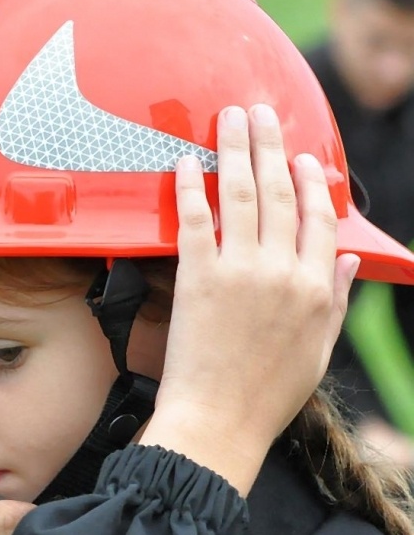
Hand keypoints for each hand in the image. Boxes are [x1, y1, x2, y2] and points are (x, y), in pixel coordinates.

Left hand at [142, 104, 355, 493]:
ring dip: (236, 150)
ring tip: (229, 119)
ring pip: (242, 196)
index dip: (310, 181)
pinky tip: (187, 163)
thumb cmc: (266, 395)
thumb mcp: (319, 349)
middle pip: (280, 193)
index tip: (302, 156)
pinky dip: (191, 188)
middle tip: (260, 112)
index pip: (319, 217)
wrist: (217, 423)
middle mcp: (282, 271)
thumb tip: (347, 258)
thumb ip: (335, 298)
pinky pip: (195, 221)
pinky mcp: (197, 279)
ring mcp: (239, 272)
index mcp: (316, 287)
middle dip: (271, 146)